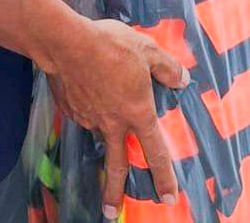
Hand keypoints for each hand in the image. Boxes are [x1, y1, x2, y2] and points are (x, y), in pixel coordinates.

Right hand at [45, 18, 186, 211]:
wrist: (66, 43)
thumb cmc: (110, 45)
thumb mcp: (147, 50)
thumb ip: (167, 68)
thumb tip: (183, 80)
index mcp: (137, 112)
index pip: (155, 151)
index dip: (164, 176)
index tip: (168, 196)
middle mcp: (113, 123)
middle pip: (116, 166)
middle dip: (114, 192)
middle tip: (112, 212)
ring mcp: (89, 118)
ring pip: (99, 134)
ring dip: (102, 133)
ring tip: (102, 108)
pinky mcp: (71, 110)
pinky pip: (84, 115)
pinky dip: (88, 108)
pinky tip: (86, 89)